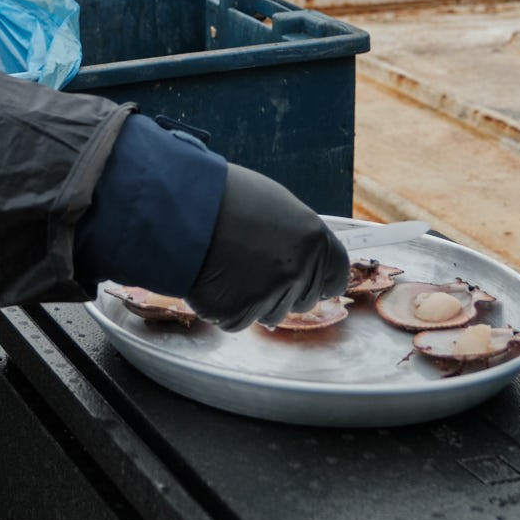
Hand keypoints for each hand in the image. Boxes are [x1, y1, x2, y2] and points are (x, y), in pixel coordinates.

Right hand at [186, 165, 349, 330]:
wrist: (183, 207)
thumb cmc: (227, 198)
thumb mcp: (278, 206)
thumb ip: (298, 238)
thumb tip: (305, 258)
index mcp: (315, 240)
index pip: (337, 277)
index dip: (320, 279)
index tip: (306, 278)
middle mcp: (299, 270)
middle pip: (303, 301)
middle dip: (283, 291)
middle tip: (253, 267)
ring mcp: (270, 294)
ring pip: (272, 314)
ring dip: (253, 300)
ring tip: (229, 268)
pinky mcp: (238, 312)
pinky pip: (237, 321)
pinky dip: (225, 307)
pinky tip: (213, 279)